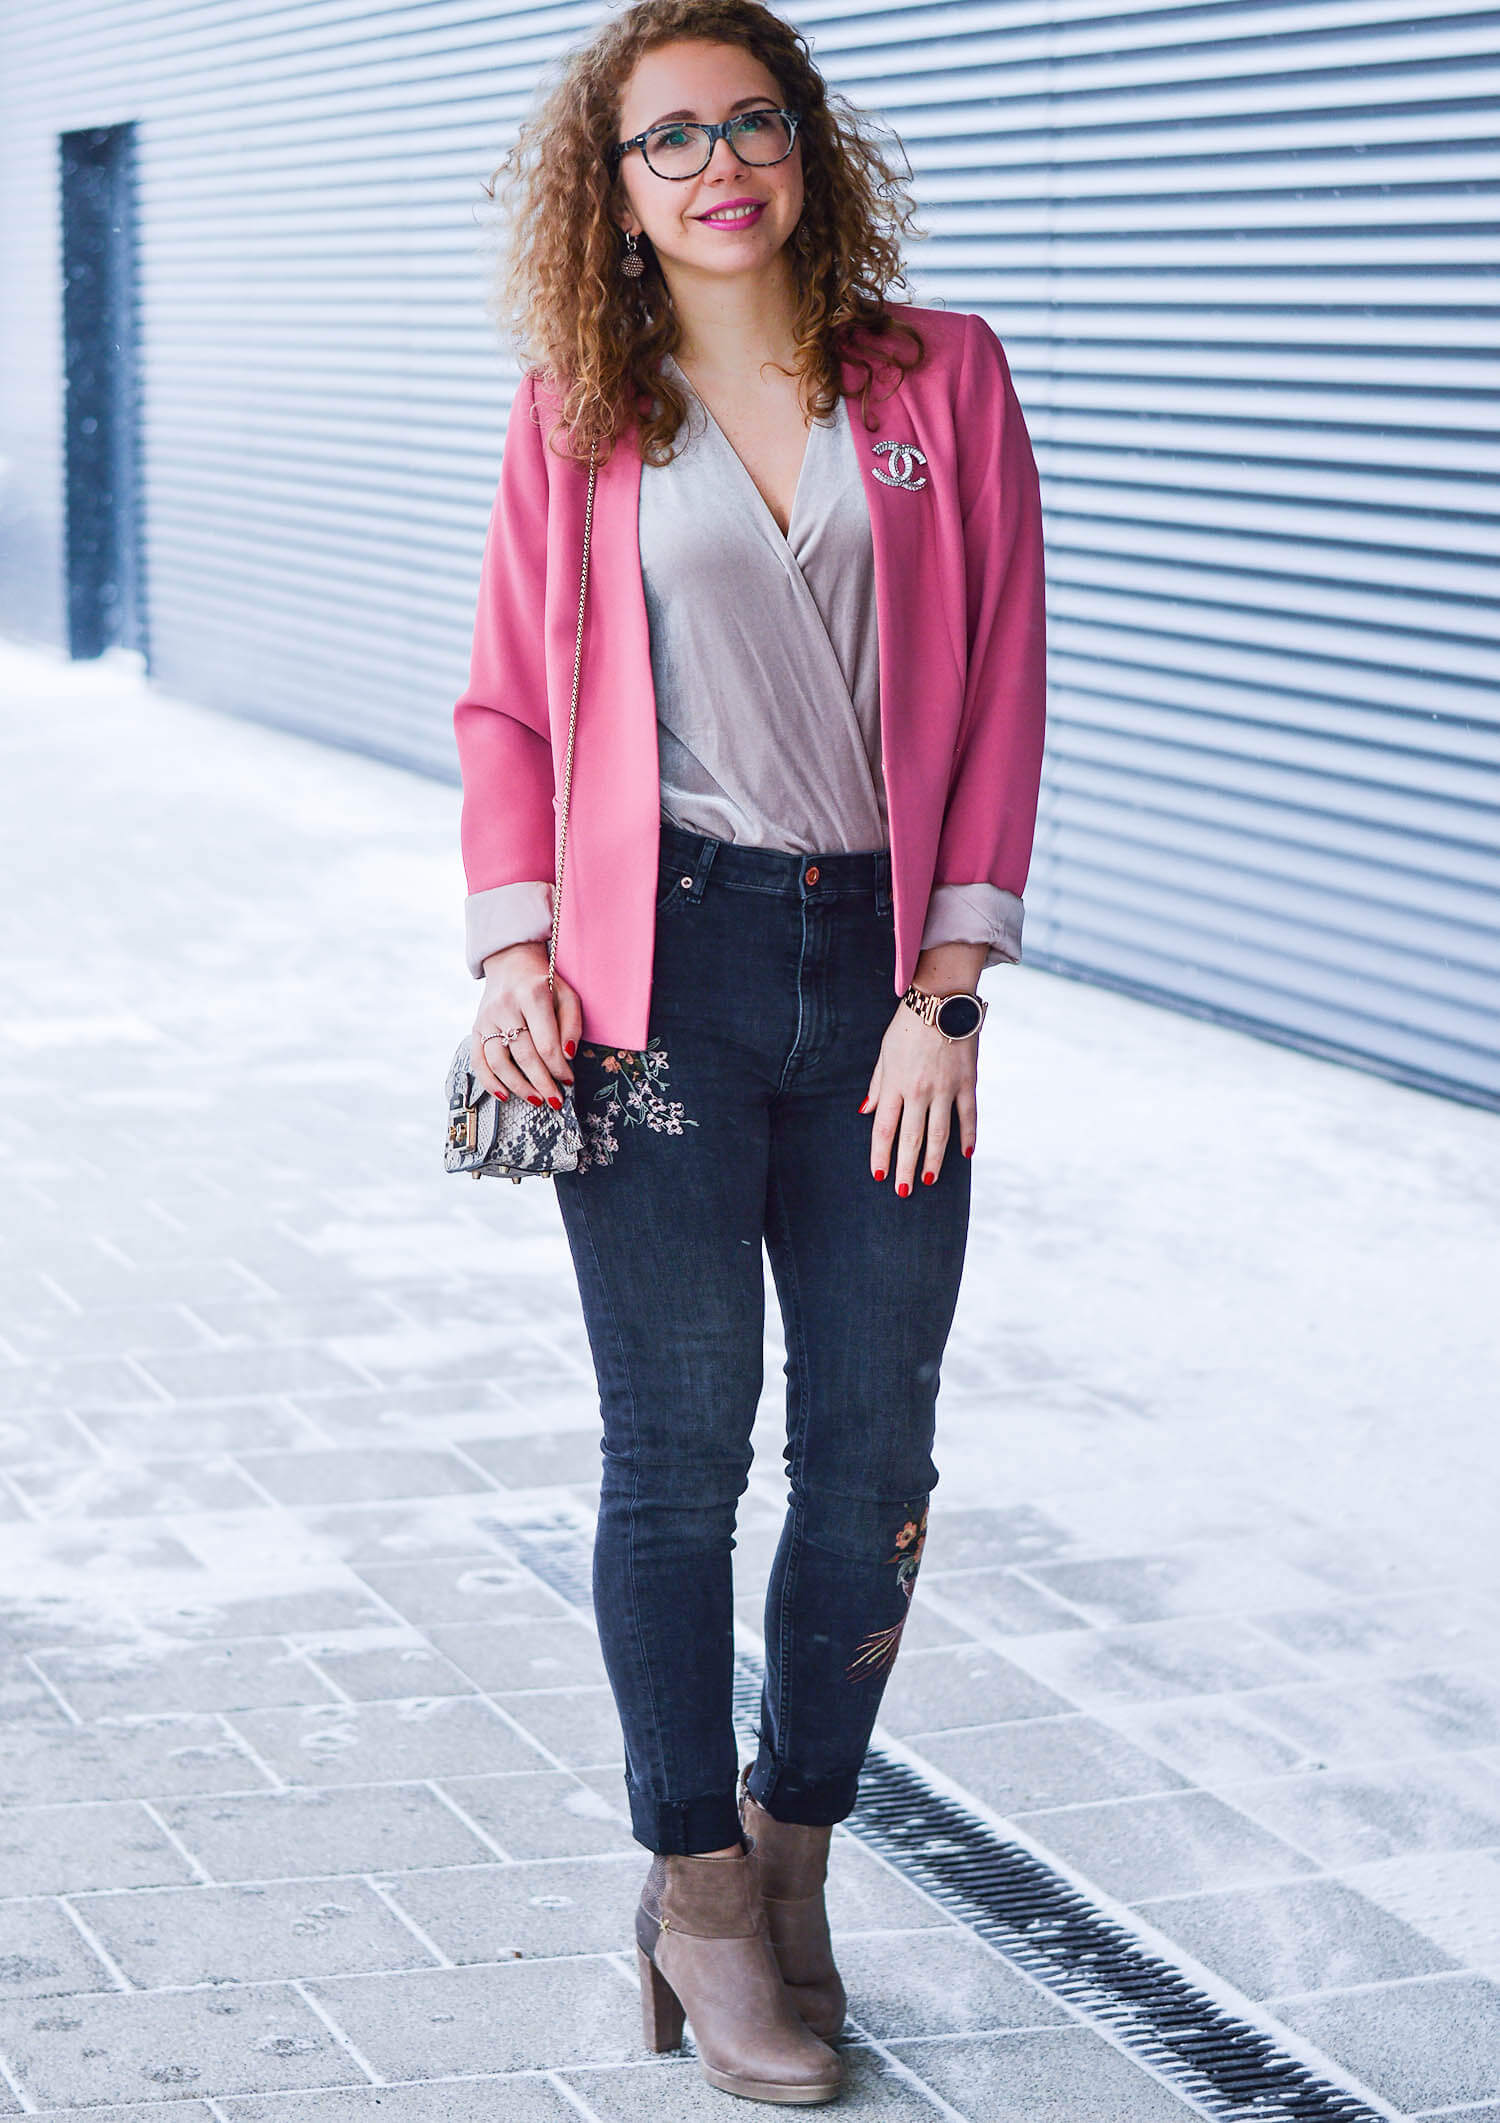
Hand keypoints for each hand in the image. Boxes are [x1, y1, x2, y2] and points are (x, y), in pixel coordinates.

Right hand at [473, 942, 580, 1110]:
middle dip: (542, 1082)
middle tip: (555, 1099)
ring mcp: (487, 1018)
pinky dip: (489, 1082)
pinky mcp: (476, 1027)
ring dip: (518, 1086)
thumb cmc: (544, 983)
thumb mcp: (567, 995)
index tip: (569, 1080)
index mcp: (532, 995)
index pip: (546, 1043)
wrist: (511, 963)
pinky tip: (504, 1095)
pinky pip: (478, 1060)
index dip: (559, 1068)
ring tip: (536, 1099)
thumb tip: (567, 1056)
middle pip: (524, 1055)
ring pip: (499, 1062)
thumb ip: (572, 1024)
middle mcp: (506, 1007)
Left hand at [860, 945, 984, 1193]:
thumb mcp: (884, 1053)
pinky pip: (968, 1116)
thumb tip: (865, 1111)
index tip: (879, 1175)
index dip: (881, 1154)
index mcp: (895, 1084)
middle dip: (905, 1168)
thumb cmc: (907, 1025)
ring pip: (939, 1134)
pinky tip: (966, 1155)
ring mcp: (945, 1089)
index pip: (884, 1129)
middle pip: (910, 1139)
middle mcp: (919, 1091)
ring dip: (932, 1161)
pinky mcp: (967, 1082)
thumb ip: (877, 1085)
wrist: (942, 1000)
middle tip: (903, 1191)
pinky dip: (968, 1136)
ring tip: (927, 1181)